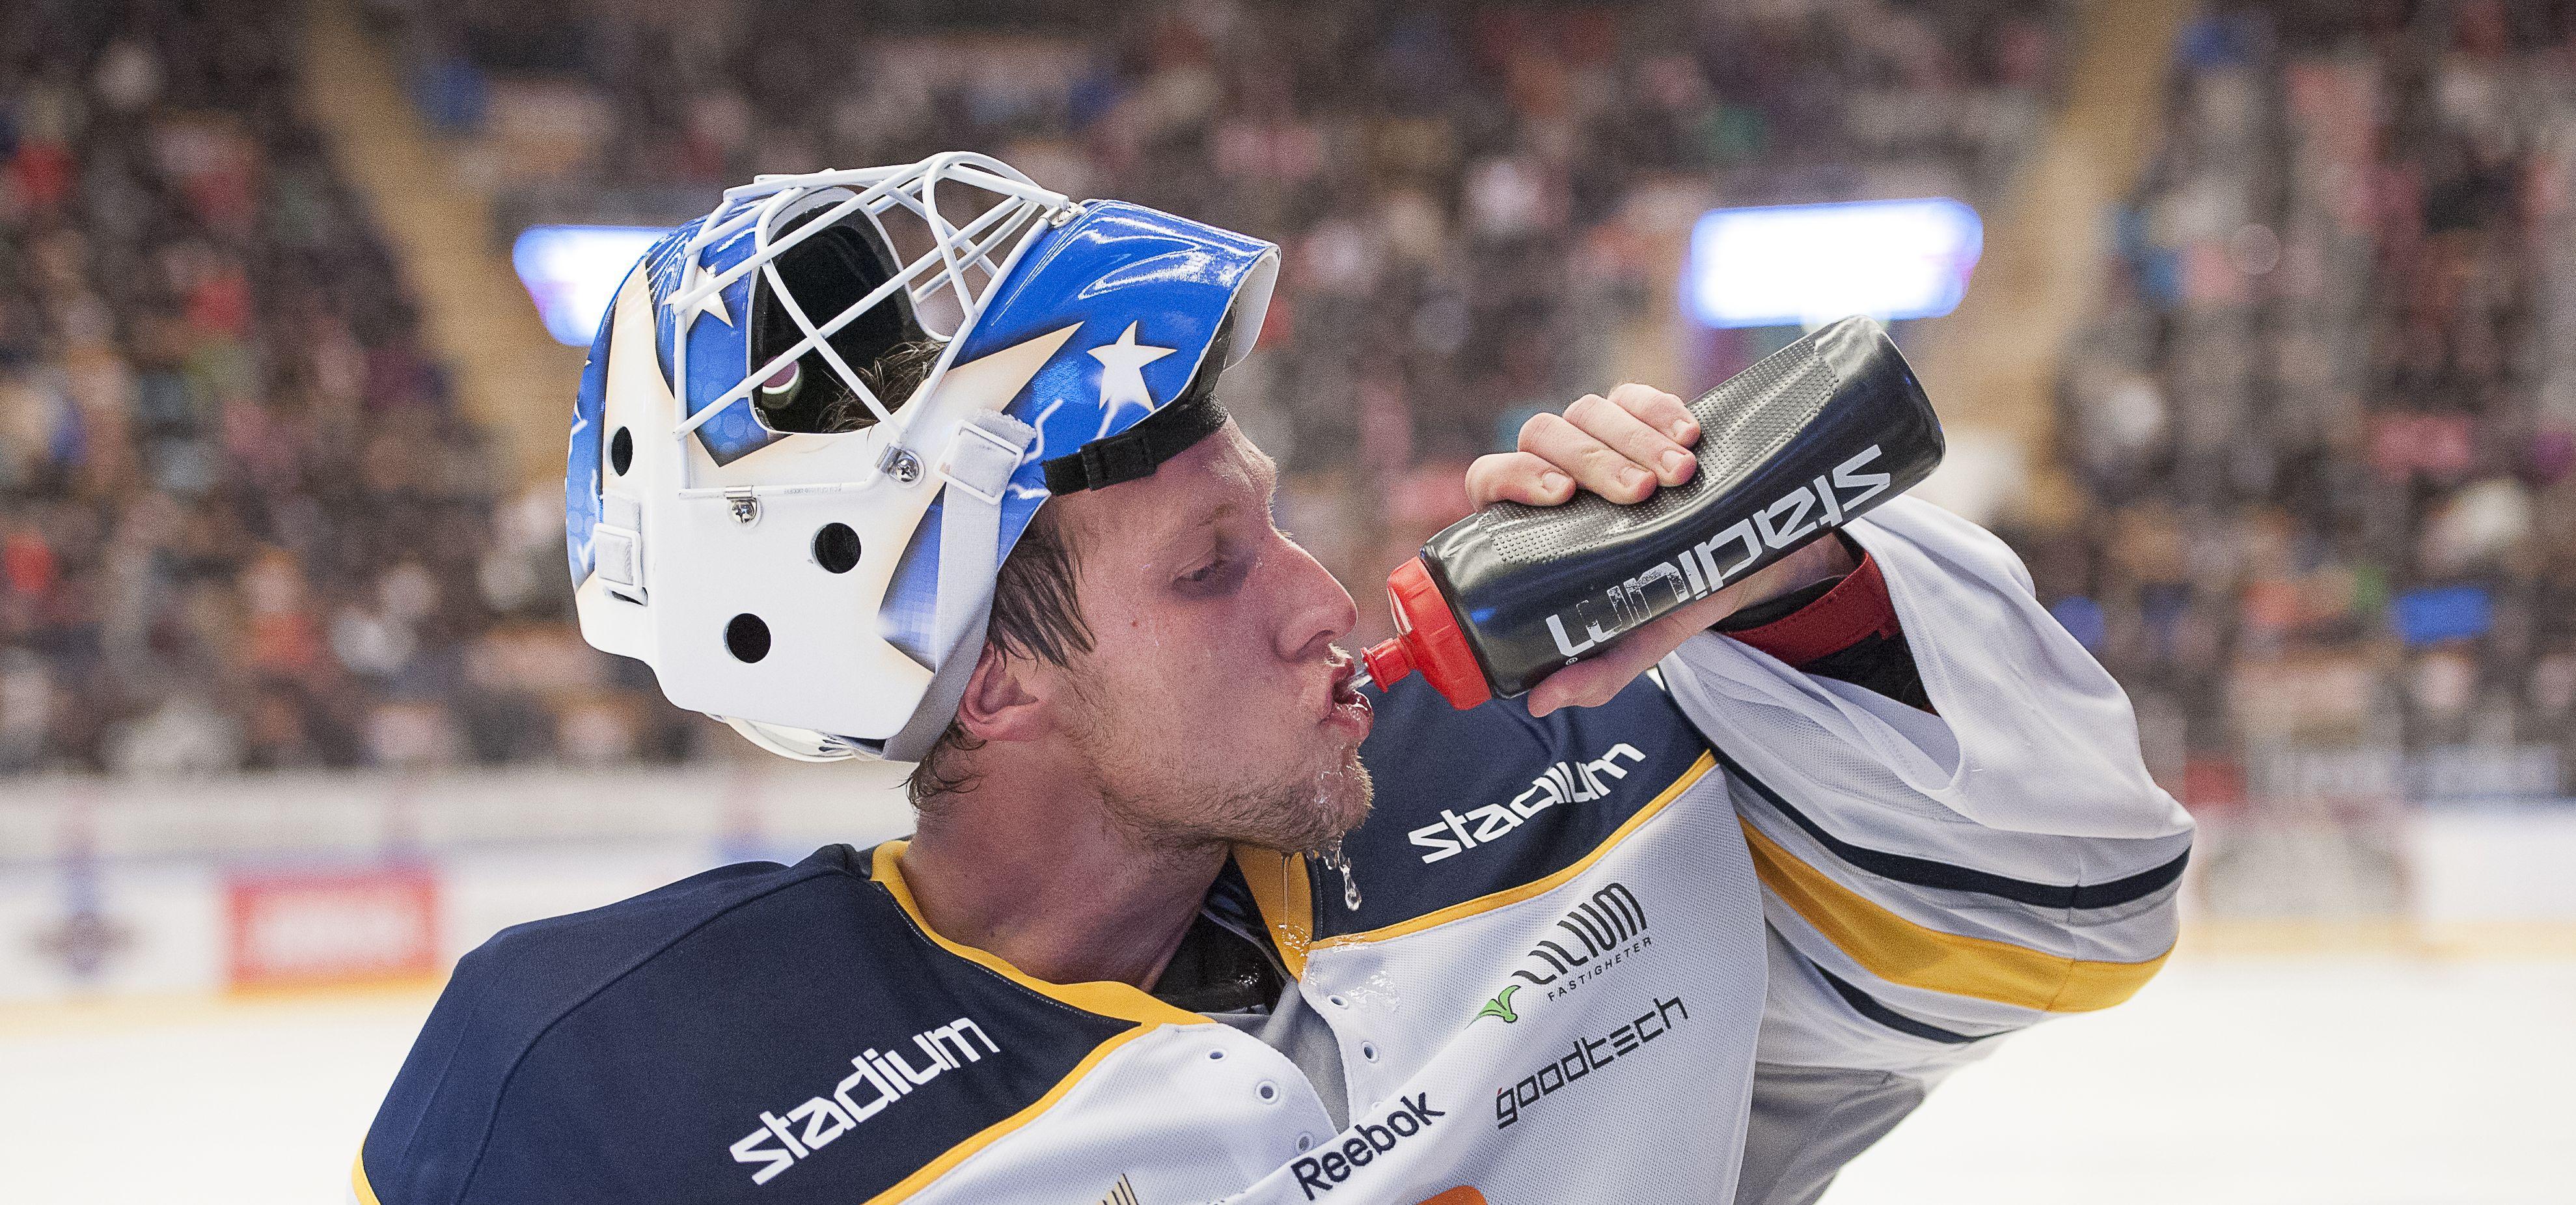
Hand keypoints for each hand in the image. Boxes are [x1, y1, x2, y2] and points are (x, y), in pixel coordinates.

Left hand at [1464, 384, 1858, 715]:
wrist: (1734, 562)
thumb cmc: (1663, 597)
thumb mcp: (1633, 637)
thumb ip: (1591, 670)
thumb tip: (1539, 700)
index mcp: (1528, 518)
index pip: (1490, 479)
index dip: (1514, 478)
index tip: (1559, 497)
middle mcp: (1554, 467)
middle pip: (1541, 435)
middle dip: (1591, 459)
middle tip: (1638, 493)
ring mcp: (1596, 435)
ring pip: (1588, 410)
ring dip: (1633, 438)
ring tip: (1679, 476)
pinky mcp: (1640, 413)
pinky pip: (1635, 394)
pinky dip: (1660, 409)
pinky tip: (1691, 435)